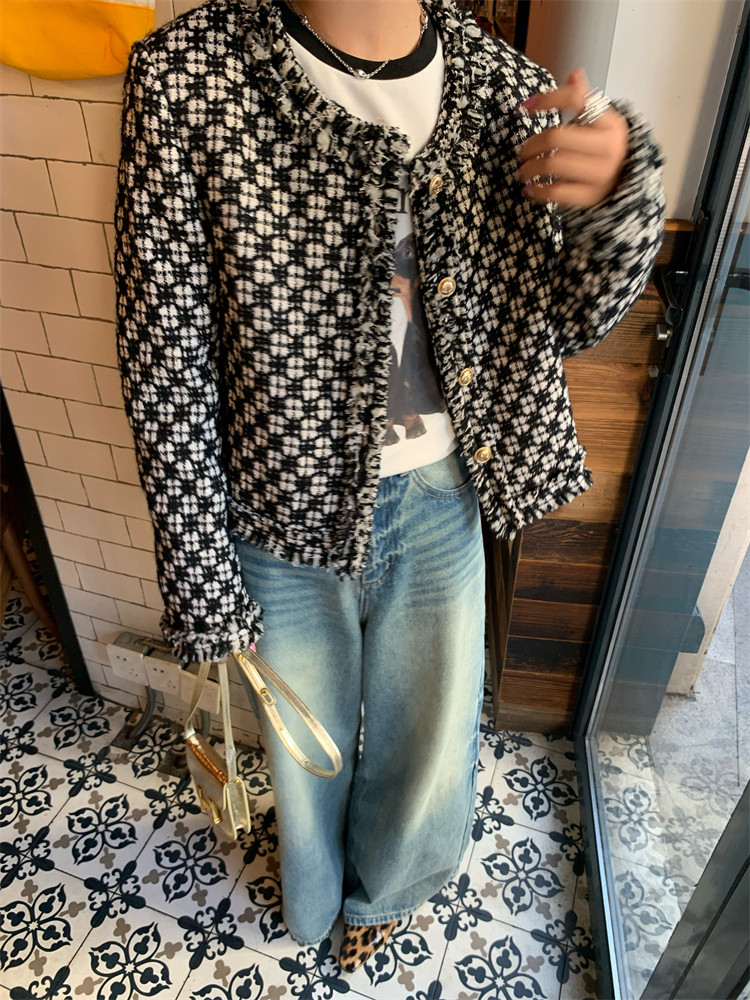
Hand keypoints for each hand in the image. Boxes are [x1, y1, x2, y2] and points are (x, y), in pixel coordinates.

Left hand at [515, 67, 627, 209]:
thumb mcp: (601, 121)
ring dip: (530, 168)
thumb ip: (586, 100)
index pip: (576, 100)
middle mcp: (608, 147)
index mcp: (610, 123)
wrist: (626, 182)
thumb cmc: (604, 148)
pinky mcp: (590, 196)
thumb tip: (575, 73)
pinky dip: (537, 191)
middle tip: (522, 152)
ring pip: (552, 165)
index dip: (547, 99)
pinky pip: (555, 193)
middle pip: (556, 137)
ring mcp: (600, 173)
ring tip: (522, 170)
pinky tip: (529, 189)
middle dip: (531, 145)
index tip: (525, 107)